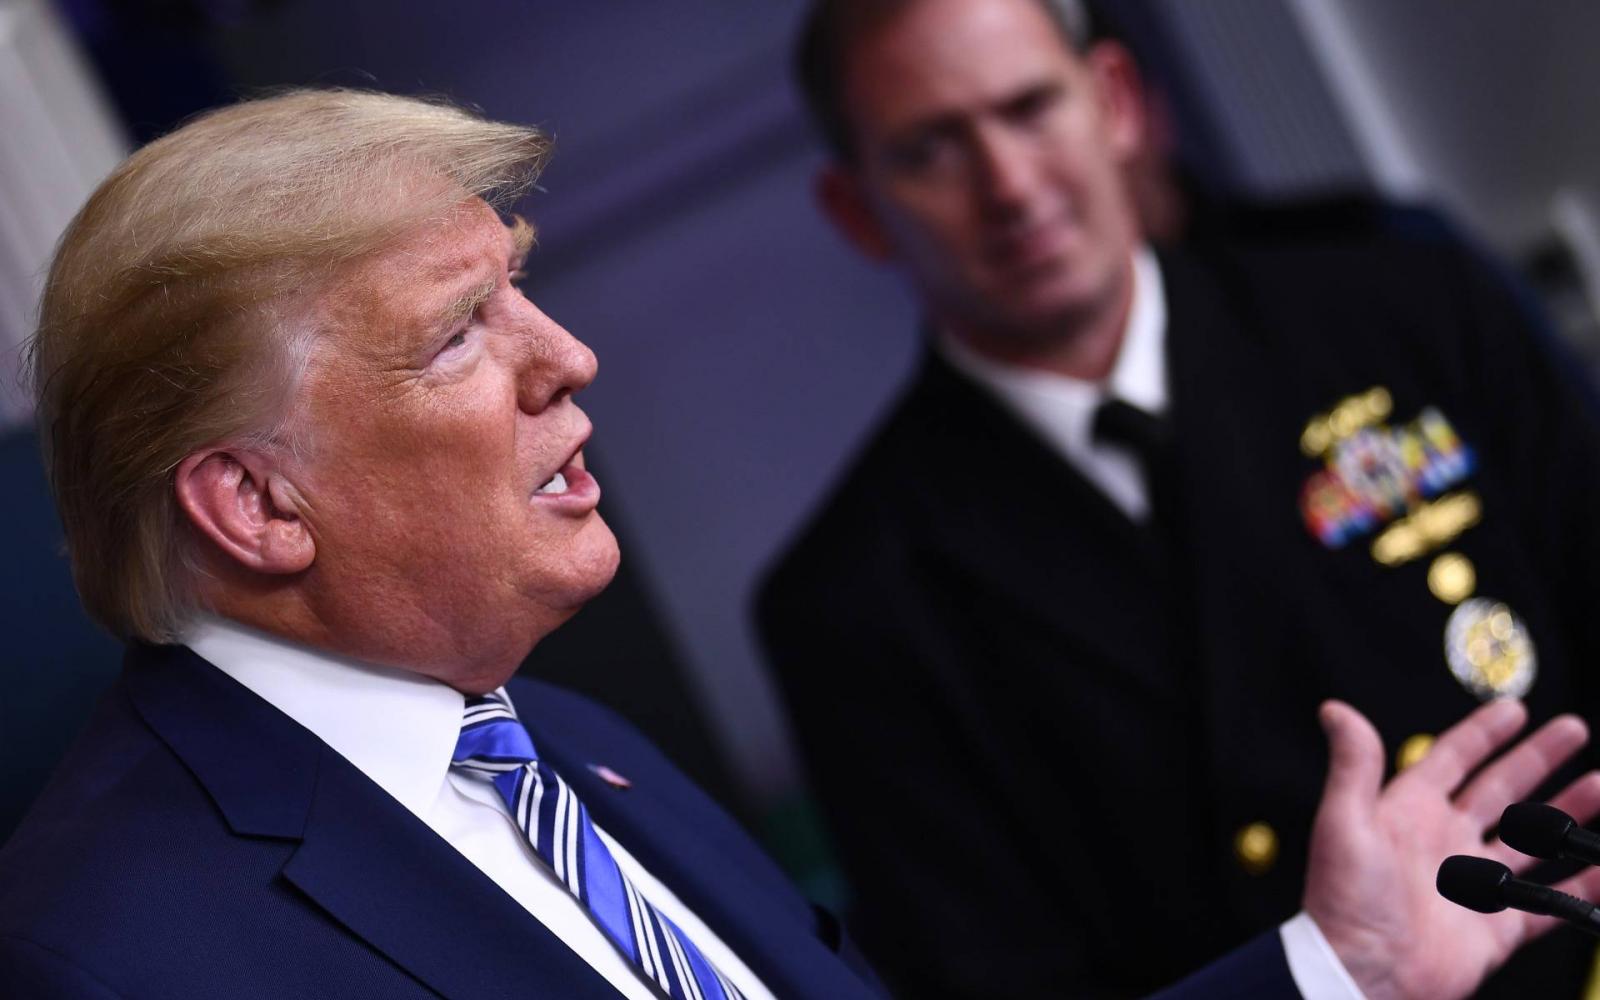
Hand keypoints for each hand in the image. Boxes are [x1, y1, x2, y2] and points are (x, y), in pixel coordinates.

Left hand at [1302, 698, 1599, 999]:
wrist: (1361, 973)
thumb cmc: (1344, 901)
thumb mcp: (1344, 822)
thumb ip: (1352, 765)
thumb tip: (1336, 711)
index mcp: (1407, 811)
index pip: (1451, 759)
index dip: (1482, 734)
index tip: (1515, 709)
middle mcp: (1443, 842)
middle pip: (1500, 789)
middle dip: (1537, 759)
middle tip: (1573, 731)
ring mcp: (1472, 883)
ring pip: (1531, 840)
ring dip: (1566, 812)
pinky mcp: (1494, 928)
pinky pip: (1548, 904)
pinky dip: (1581, 888)